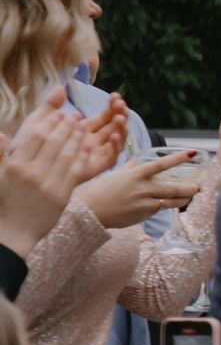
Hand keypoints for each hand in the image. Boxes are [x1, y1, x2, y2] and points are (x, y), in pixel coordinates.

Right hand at [0, 86, 118, 255]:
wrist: (14, 231)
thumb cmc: (5, 201)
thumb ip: (0, 154)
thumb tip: (2, 133)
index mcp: (15, 165)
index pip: (35, 136)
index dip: (50, 122)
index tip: (59, 113)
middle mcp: (32, 173)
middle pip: (54, 142)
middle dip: (67, 126)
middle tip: (76, 115)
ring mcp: (48, 185)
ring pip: (67, 154)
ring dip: (77, 137)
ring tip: (84, 125)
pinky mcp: (62, 196)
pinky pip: (75, 171)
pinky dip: (83, 156)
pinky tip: (88, 144)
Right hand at [74, 148, 199, 229]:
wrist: (90, 212)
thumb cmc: (100, 190)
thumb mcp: (115, 174)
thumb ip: (129, 167)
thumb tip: (136, 159)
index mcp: (135, 175)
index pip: (162, 164)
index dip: (179, 158)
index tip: (192, 153)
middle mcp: (142, 189)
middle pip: (173, 188)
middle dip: (189, 188)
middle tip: (198, 187)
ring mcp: (144, 204)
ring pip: (170, 201)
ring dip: (183, 199)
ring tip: (191, 195)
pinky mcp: (144, 215)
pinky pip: (159, 209)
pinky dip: (165, 205)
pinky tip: (169, 203)